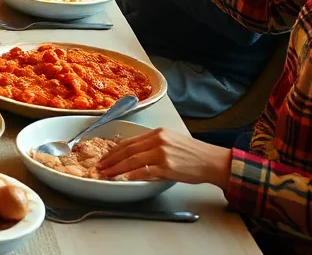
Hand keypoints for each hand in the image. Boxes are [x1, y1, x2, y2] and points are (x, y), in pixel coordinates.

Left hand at [97, 127, 232, 189]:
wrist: (212, 161)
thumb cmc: (193, 154)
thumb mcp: (171, 141)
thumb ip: (152, 144)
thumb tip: (133, 154)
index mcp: (157, 133)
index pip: (129, 141)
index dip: (113, 150)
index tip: (104, 157)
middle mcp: (158, 140)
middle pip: (127, 150)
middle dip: (110, 160)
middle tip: (99, 167)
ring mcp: (162, 153)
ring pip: (132, 160)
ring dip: (116, 169)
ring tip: (106, 174)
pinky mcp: (167, 166)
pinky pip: (145, 171)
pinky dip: (132, 175)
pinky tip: (124, 179)